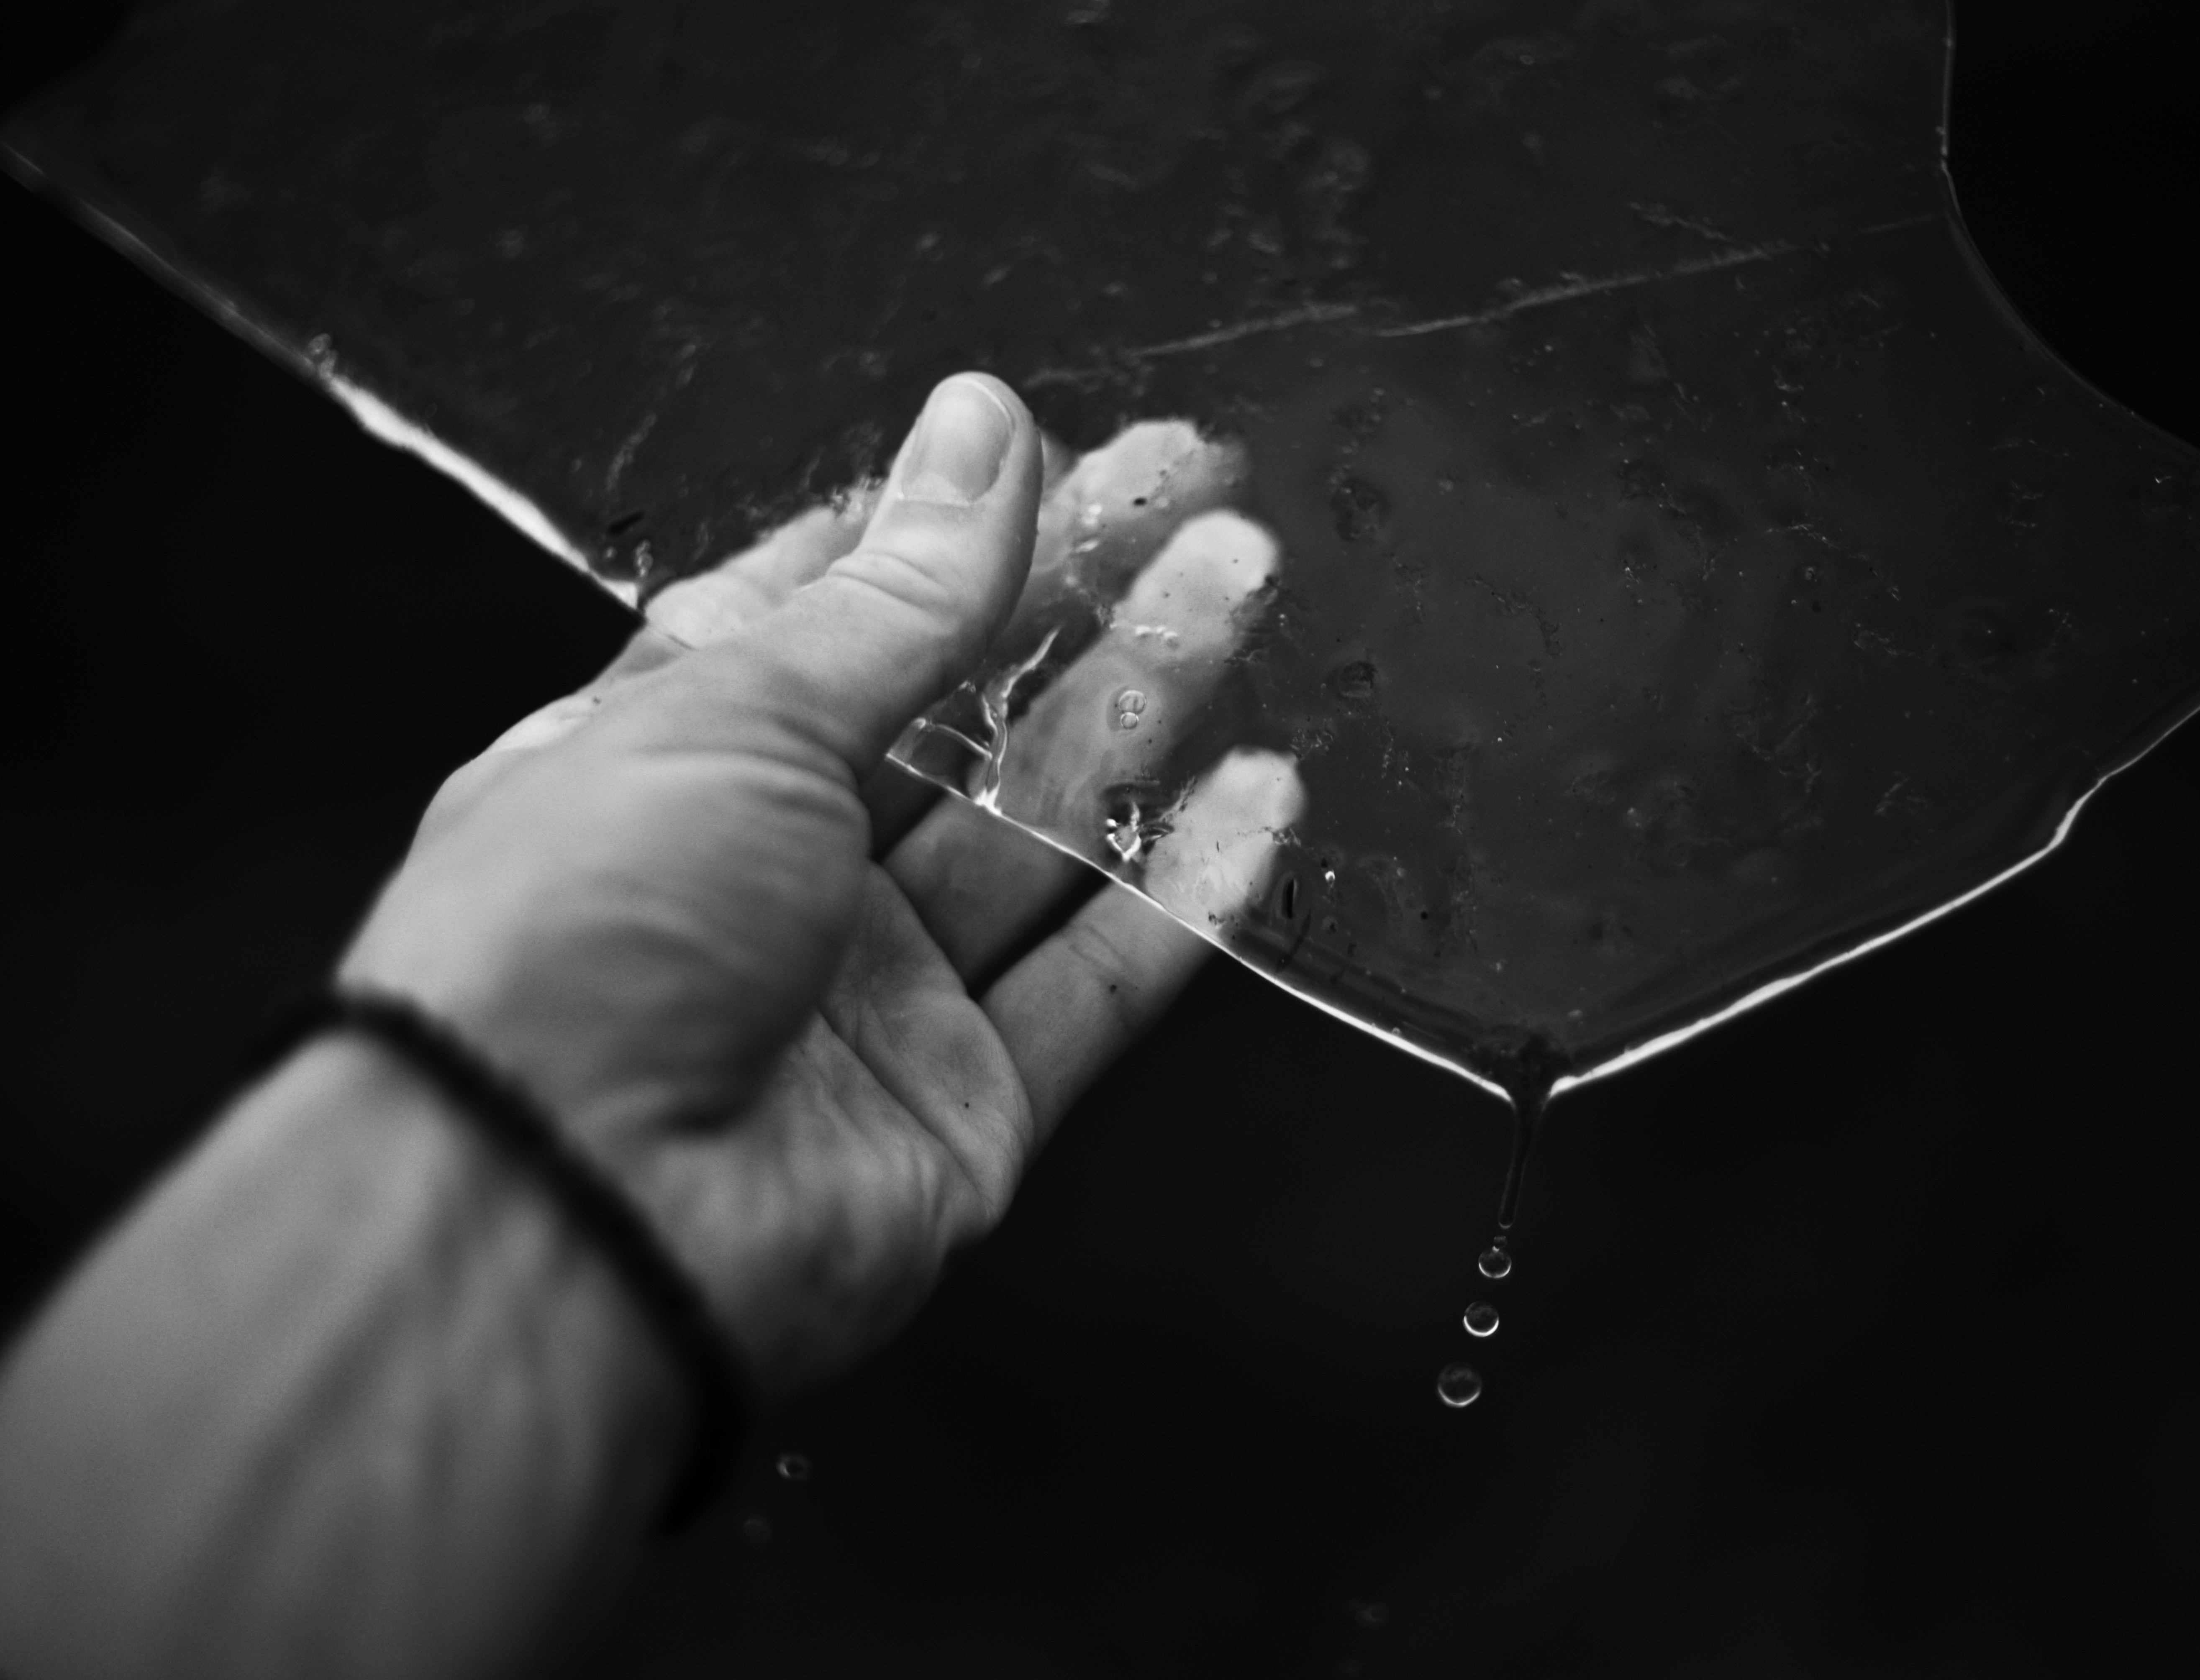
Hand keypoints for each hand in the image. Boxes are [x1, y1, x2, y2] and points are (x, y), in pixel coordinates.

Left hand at [343, 374, 1231, 1394]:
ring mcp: (874, 996)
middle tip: (1204, 500)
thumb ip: (892, 592)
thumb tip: (981, 428)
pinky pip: (1094, 986)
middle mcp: (776, 873)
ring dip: (1147, 709)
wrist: (559, 1212)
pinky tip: (1260, 799)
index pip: (836, 612)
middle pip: (962, 714)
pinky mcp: (961, 1108)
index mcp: (677, 757)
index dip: (957, 529)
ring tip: (1247, 588)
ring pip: (1040, 831)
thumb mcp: (734, 713)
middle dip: (1084, 599)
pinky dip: (1183, 897)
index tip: (1074, 454)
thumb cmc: (580, 931)